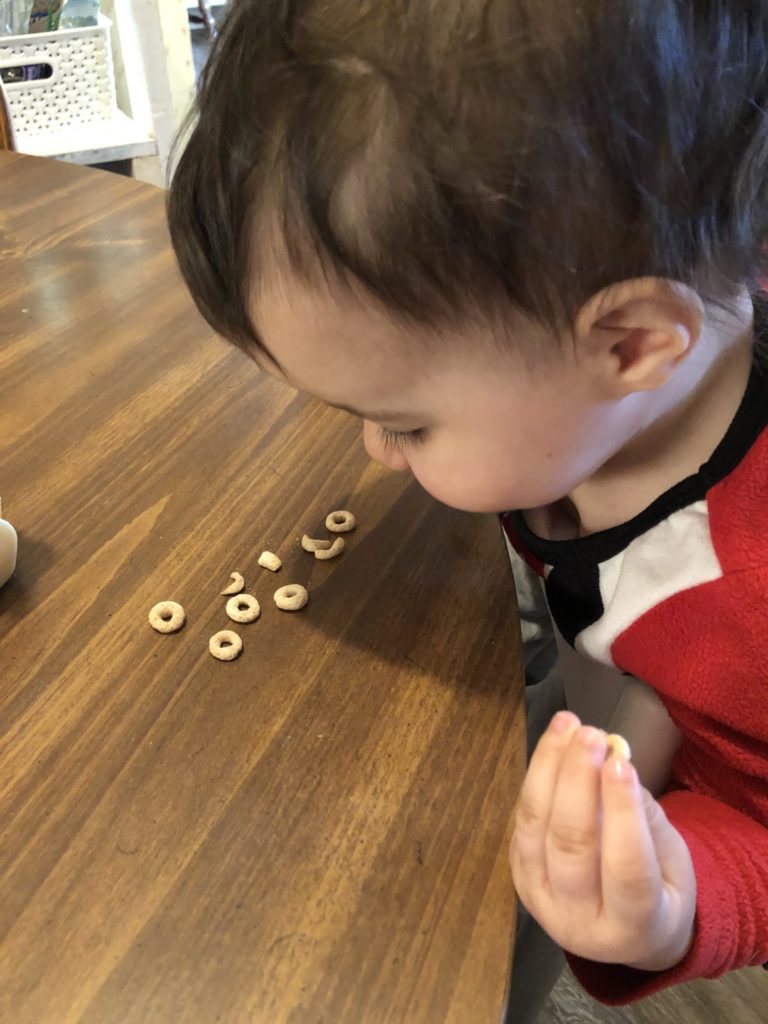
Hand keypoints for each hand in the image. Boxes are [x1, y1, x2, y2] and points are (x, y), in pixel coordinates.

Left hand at [510, 711, 696, 971]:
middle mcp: (578, 923)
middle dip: (577, 781)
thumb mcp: (674, 864)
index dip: (622, 813)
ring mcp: (540, 902)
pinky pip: (522, 822)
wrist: (625, 933)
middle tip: (590, 734)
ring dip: (548, 768)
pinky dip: (536, 779)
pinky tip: (553, 746)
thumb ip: (646, 818)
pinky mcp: (519, 878)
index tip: (621, 762)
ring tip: (566, 726)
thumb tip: (614, 760)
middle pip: (569, 845)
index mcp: (633, 928)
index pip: (626, 869)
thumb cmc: (660, 890)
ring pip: (534, 828)